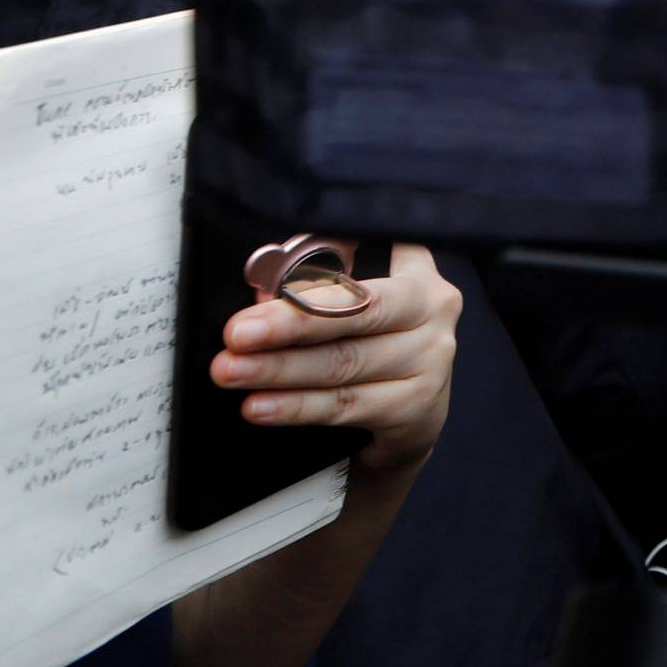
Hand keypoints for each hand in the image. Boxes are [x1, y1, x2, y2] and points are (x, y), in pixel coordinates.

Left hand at [210, 244, 460, 479]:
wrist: (411, 417)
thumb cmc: (374, 345)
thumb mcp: (357, 307)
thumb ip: (317, 290)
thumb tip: (262, 298)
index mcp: (418, 273)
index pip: (377, 249)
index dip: (330, 252)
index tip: (280, 264)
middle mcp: (433, 311)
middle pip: (356, 311)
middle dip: (288, 322)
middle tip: (238, 333)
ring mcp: (430, 362)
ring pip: (343, 362)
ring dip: (279, 369)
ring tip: (233, 371)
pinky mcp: (416, 409)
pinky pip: (344, 405)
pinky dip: (296, 406)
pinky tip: (260, 406)